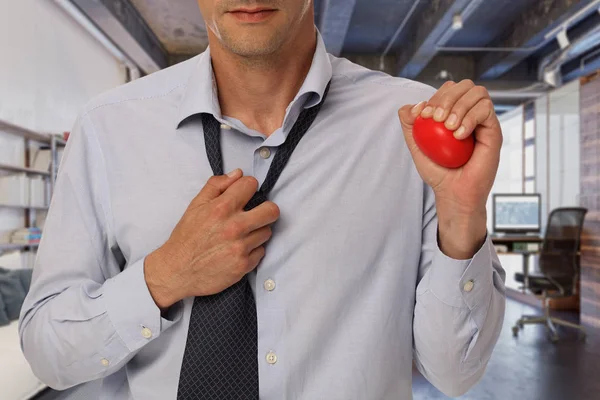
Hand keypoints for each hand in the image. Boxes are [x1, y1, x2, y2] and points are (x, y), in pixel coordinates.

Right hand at [144, 169, 279, 308]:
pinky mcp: (244, 265)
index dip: (248, 187)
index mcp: (222, 208)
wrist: (177, 271)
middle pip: (271, 210)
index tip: (244, 194)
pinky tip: (238, 250)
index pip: (251, 184)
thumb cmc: (186, 238)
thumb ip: (216, 186)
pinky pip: (261, 251)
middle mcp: (234, 227)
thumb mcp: (195, 206)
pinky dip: (252, 250)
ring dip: (257, 232)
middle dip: (266, 209)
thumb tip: (238, 174)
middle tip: (256, 214)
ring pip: (267, 231)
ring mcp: (241, 247)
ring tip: (242, 235)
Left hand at [398, 80, 502, 257]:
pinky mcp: (494, 130)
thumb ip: (410, 126)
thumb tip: (411, 106)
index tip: (423, 115)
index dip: (436, 96)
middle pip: (465, 85)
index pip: (449, 89)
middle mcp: (471, 113)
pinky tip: (459, 135)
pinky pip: (486, 110)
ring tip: (449, 128)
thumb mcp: (417, 147)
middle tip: (436, 119)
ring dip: (460, 106)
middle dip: (447, 97)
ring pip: (478, 93)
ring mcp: (484, 121)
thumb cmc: (438, 172)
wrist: (454, 192)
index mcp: (454, 113)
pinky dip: (470, 118)